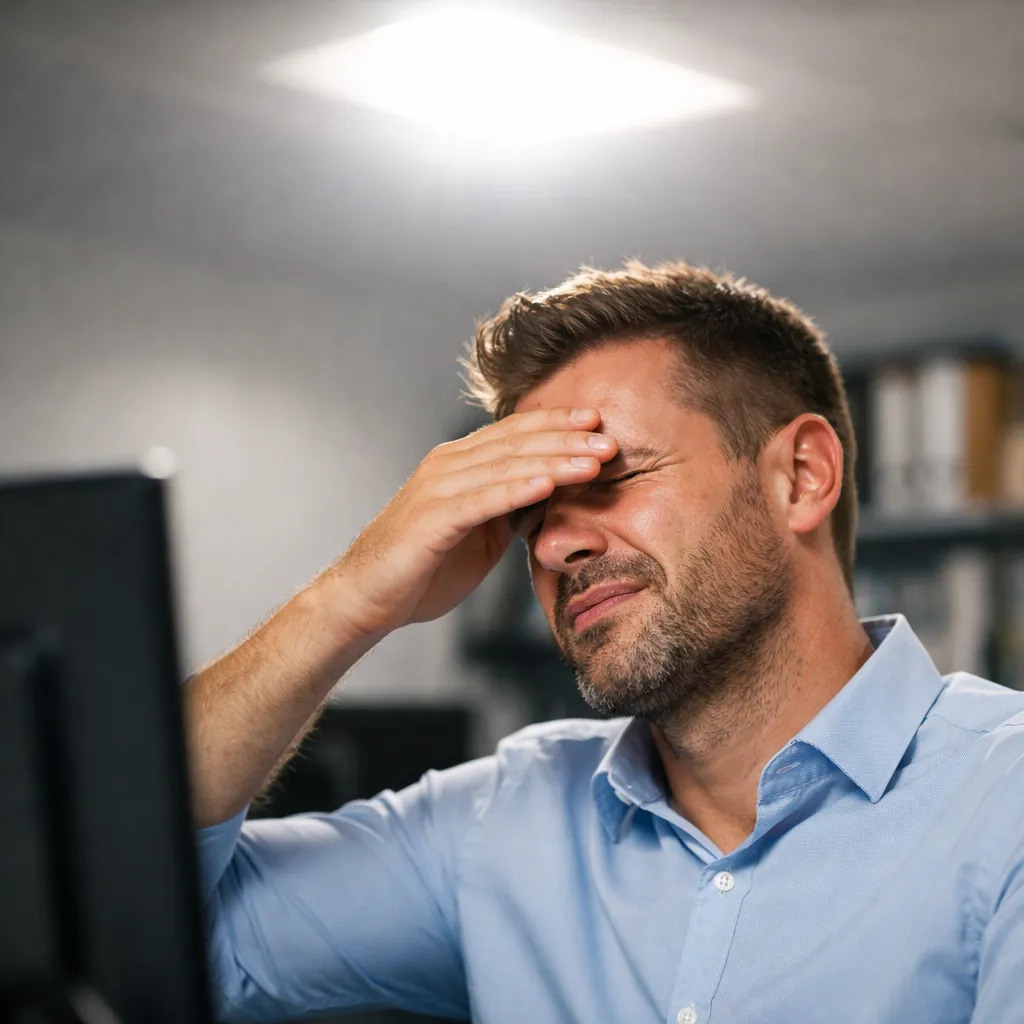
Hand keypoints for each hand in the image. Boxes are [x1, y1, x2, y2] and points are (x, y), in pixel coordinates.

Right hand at [324, 407, 617, 637]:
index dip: (557, 425)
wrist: (365, 598)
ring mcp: (437, 489)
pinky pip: (482, 500)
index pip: (515, 434)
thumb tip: (552, 501)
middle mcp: (446, 465)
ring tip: (595, 461)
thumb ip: (509, 511)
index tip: (598, 423)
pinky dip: (517, 490)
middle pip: (516, 443)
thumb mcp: (479, 534)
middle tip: (611, 439)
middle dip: (567, 439)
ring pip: (506, 466)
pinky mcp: (431, 518)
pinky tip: (549, 486)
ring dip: (554, 461)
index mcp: (458, 464)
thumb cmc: (422, 568)